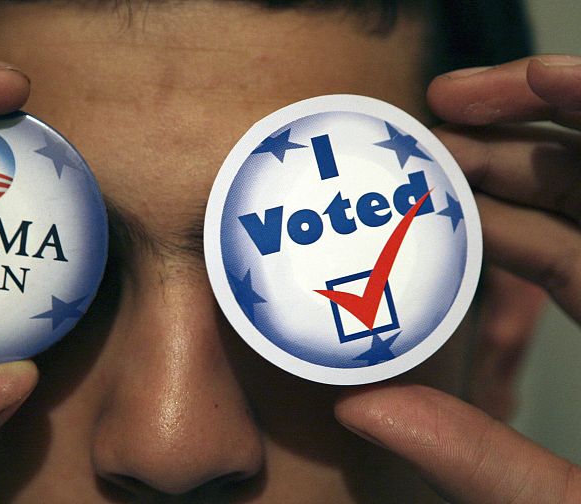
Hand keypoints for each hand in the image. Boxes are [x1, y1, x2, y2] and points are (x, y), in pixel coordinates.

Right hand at [336, 55, 580, 502]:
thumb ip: (481, 458)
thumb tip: (364, 408)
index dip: (570, 101)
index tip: (486, 86)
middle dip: (507, 139)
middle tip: (423, 139)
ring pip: (576, 206)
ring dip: (501, 182)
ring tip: (426, 177)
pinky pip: (570, 251)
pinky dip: (514, 234)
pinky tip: (460, 235)